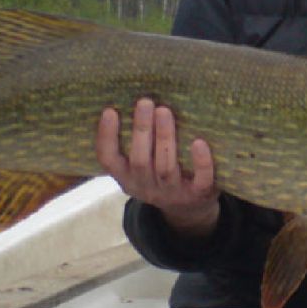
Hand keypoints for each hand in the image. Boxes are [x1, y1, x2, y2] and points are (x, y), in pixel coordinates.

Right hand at [96, 99, 220, 238]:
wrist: (190, 210)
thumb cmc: (161, 174)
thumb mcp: (141, 164)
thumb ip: (136, 141)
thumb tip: (133, 98)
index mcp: (127, 177)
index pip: (108, 160)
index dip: (106, 137)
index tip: (110, 111)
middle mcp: (146, 187)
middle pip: (139, 161)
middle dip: (141, 130)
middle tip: (145, 102)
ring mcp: (172, 193)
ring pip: (165, 167)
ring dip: (165, 138)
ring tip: (165, 111)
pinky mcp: (198, 195)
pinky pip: (200, 180)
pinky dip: (200, 162)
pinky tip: (199, 142)